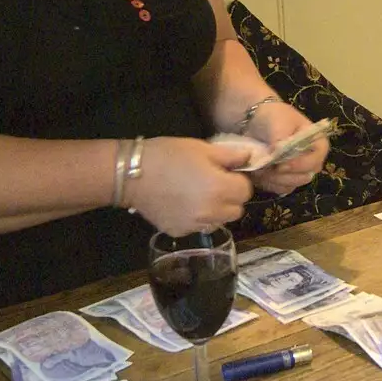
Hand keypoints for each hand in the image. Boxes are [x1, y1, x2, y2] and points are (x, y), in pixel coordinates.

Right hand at [127, 137, 253, 234]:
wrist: (131, 174)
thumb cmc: (168, 155)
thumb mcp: (202, 148)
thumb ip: (231, 156)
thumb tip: (249, 158)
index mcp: (221, 189)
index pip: (246, 191)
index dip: (238, 180)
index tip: (225, 173)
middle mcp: (212, 212)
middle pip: (236, 210)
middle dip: (230, 198)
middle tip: (213, 183)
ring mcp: (195, 225)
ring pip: (219, 221)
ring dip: (215, 210)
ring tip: (197, 194)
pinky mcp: (180, 232)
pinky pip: (198, 227)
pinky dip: (196, 219)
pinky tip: (182, 204)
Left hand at [246, 100, 328, 195]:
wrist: (255, 120)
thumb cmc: (273, 116)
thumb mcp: (279, 121)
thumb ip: (281, 137)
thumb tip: (278, 153)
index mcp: (317, 143)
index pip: (316, 160)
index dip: (300, 165)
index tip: (281, 165)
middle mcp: (311, 160)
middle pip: (305, 176)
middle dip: (284, 175)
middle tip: (267, 168)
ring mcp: (298, 171)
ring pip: (292, 185)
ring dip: (274, 179)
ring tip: (260, 168)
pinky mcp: (285, 179)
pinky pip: (280, 188)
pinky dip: (269, 183)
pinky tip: (259, 173)